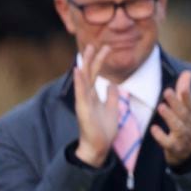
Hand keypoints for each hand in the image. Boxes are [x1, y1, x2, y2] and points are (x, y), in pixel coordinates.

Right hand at [74, 44, 118, 166]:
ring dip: (86, 64)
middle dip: (93, 58)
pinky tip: (78, 70)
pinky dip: (80, 81)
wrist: (98, 147)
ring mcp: (84, 102)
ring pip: (84, 79)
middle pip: (89, 73)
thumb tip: (112, 84)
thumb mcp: (112, 109)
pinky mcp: (83, 109)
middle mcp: (87, 96)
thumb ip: (111, 96)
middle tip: (95, 43)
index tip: (106, 47)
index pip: (96, 74)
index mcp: (93, 96)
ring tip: (87, 50)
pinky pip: (81, 93)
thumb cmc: (103, 130)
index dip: (100, 60)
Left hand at [150, 70, 190, 165]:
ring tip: (161, 107)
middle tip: (167, 91)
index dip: (187, 95)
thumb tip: (188, 72)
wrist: (188, 152)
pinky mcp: (174, 148)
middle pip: (183, 113)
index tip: (182, 86)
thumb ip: (184, 90)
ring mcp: (182, 137)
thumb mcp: (186, 108)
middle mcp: (188, 124)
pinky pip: (168, 143)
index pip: (190, 103)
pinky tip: (153, 128)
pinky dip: (161, 136)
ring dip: (170, 117)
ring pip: (178, 127)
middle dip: (176, 102)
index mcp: (190, 114)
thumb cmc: (185, 125)